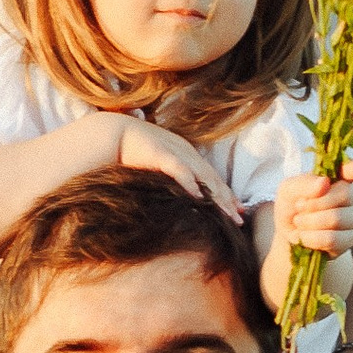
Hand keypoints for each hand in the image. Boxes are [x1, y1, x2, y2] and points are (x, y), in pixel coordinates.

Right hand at [114, 119, 245, 221]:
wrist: (113, 133)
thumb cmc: (134, 153)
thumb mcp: (160, 167)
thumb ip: (173, 179)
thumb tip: (184, 199)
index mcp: (188, 155)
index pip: (212, 177)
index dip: (226, 194)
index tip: (238, 210)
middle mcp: (187, 153)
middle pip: (213, 179)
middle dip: (228, 200)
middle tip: (239, 219)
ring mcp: (176, 152)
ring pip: (203, 177)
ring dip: (217, 196)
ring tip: (227, 213)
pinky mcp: (161, 154)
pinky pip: (180, 170)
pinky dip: (190, 183)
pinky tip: (198, 197)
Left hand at [276, 158, 352, 259]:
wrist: (288, 235)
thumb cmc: (292, 206)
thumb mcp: (289, 190)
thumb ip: (305, 184)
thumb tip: (324, 183)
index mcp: (339, 177)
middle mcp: (352, 197)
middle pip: (345, 194)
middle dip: (315, 202)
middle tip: (299, 206)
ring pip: (336, 219)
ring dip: (309, 221)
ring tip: (299, 221)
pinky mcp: (348, 240)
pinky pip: (332, 239)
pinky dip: (311, 237)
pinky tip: (304, 235)